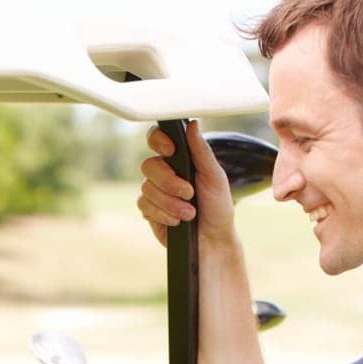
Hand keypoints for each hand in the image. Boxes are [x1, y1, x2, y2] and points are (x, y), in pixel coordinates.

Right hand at [137, 120, 235, 246]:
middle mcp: (163, 172)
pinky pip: (144, 205)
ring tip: (190, 213)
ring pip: (147, 188)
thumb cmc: (218, 207)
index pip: (156, 138)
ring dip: (170, 203)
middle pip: (148, 165)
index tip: (171, 150)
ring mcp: (154, 192)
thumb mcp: (215, 177)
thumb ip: (202, 151)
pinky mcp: (149, 211)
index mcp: (178, 158)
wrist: (213, 240)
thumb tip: (193, 124)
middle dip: (169, 182)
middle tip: (189, 193)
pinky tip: (177, 221)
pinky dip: (163, 214)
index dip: (158, 140)